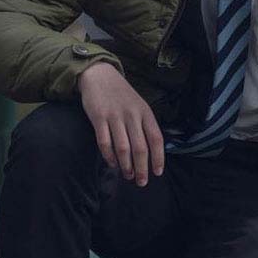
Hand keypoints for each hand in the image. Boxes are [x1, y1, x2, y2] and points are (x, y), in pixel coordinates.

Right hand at [78, 62, 163, 187]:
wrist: (99, 75)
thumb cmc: (121, 94)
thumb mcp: (139, 105)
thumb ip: (144, 125)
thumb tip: (151, 151)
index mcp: (145, 112)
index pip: (156, 138)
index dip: (158, 157)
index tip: (157, 173)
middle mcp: (132, 115)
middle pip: (140, 147)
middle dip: (142, 168)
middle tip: (141, 182)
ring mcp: (115, 116)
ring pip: (123, 148)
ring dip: (126, 166)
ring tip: (128, 176)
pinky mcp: (98, 118)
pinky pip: (104, 142)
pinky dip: (109, 156)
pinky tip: (112, 164)